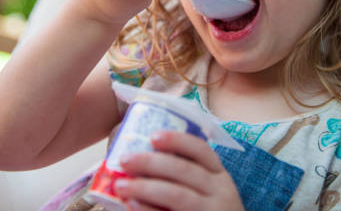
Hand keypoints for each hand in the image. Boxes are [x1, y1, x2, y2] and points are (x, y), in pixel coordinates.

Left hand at [114, 131, 244, 210]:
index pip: (201, 150)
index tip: (153, 136)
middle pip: (183, 170)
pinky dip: (149, 210)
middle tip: (124, 160)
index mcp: (219, 175)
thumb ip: (186, 177)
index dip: (177, 140)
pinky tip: (132, 205)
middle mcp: (220, 191)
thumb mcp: (209, 192)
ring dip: (145, 187)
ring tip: (120, 185)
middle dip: (150, 162)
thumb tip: (142, 158)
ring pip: (176, 194)